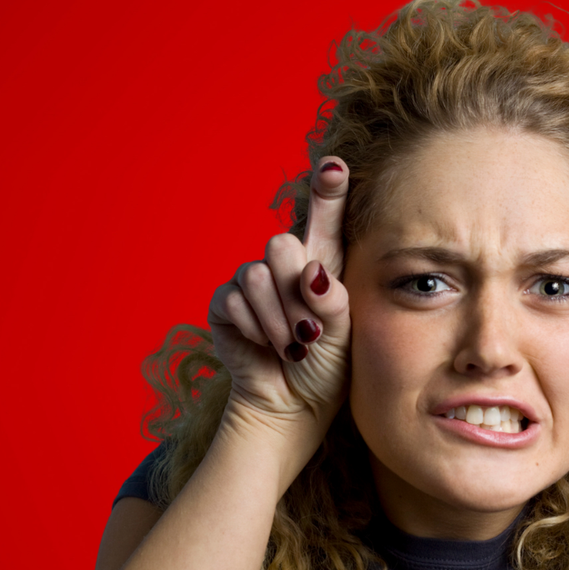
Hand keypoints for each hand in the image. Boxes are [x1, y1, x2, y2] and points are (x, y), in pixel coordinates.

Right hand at [207, 159, 351, 438]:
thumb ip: (333, 301)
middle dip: (295, 292)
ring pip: (256, 275)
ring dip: (278, 319)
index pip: (325, 217)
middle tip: (310, 332)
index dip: (327, 189)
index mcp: (323, 263)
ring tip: (293, 347)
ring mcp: (251, 282)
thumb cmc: (327, 367)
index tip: (334, 165)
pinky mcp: (224, 304)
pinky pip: (233, 301)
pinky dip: (256, 329)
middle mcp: (284, 265)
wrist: (294, 404)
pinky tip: (267, 347)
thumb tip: (311, 273)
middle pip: (281, 244)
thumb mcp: (344, 334)